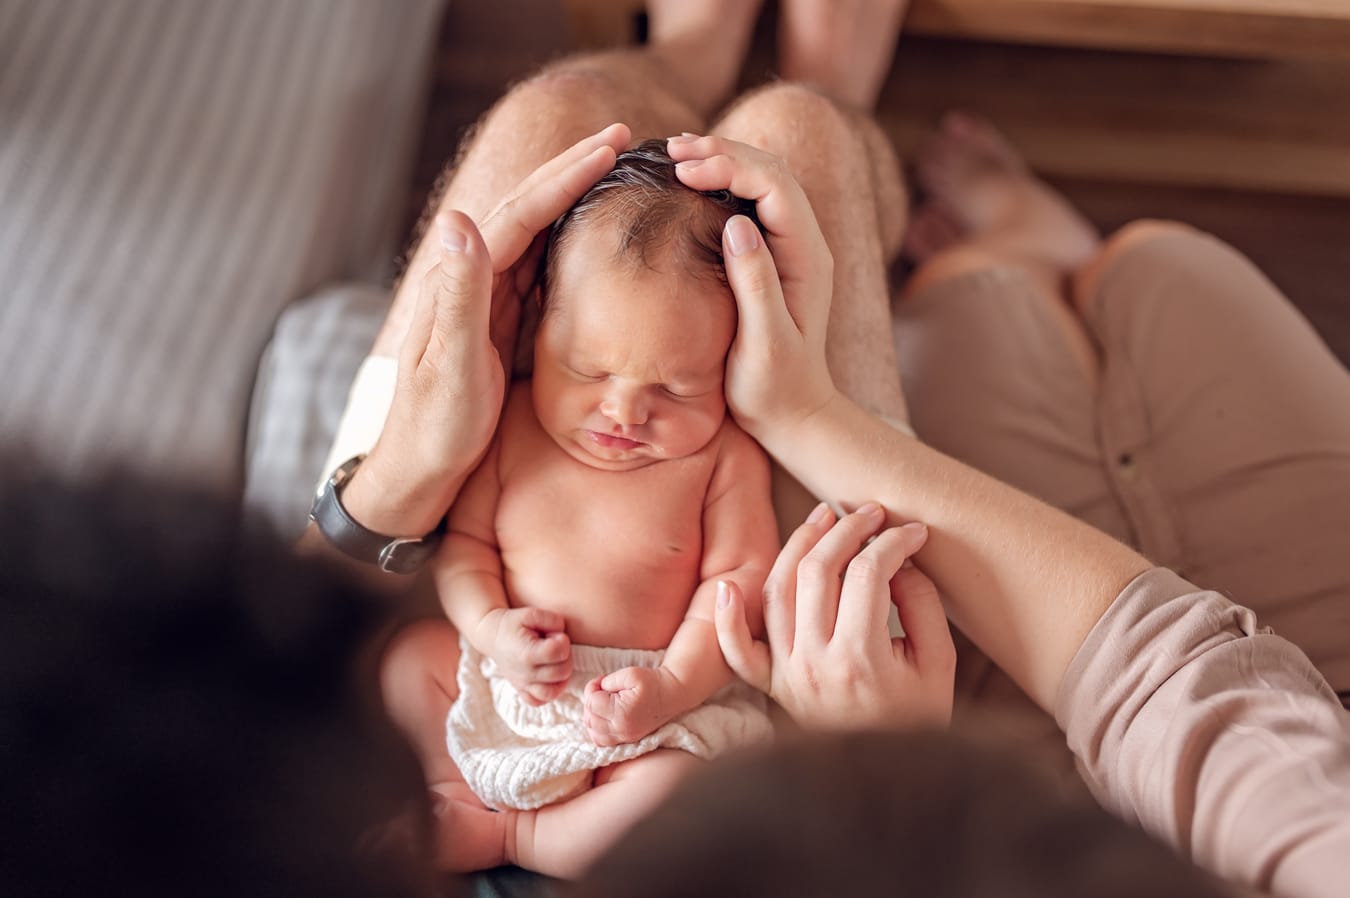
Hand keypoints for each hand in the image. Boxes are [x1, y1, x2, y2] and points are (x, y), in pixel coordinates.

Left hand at [357, 124, 632, 525]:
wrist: (419, 470)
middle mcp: (471, 279)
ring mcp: (487, 298)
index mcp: (462, 280)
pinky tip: (593, 233)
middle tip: (623, 137)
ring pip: (537, 232)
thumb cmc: (436, 426)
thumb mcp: (453, 365)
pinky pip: (540, 268)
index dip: (566, 175)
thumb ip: (460, 296)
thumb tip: (459, 219)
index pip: (520, 212)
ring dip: (574, 197)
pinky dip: (569, 240)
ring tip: (616, 170)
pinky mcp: (500, 321)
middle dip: (574, 170)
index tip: (611, 145)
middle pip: (529, 209)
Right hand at [478, 607, 572, 705]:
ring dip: (561, 676)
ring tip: (555, 662)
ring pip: (553, 692)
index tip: (555, 635)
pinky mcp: (521, 690)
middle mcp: (525, 673)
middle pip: (561, 672)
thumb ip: (553, 620)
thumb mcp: (532, 614)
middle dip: (565, 656)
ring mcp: (523, 684)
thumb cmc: (514, 623)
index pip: (557, 653)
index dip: (563, 641)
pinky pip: (539, 701)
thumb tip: (564, 634)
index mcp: (527, 653)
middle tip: (554, 646)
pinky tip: (550, 678)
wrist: (492, 635)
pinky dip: (549, 693)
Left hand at [583, 666, 675, 745]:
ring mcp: (624, 737)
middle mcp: (621, 729)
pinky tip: (603, 716)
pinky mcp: (626, 740)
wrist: (671, 694)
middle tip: (602, 690)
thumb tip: (598, 690)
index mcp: (621, 713)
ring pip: (593, 733)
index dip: (592, 688)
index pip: (591, 703)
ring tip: (602, 702)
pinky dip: (596, 730)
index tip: (602, 680)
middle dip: (590, 701)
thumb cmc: (651, 682)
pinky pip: (601, 742)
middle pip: (589, 719)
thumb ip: (608, 681)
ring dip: (591, 716)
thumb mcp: (630, 674)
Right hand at [666, 134, 837, 439]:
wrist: (793, 414)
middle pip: (771, 171)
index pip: (775, 186)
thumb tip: (737, 224)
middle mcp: (805, 244)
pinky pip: (752, 202)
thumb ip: (756, 284)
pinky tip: (692, 179)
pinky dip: (722, 182)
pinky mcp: (773, 257)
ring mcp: (791, 248)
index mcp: (807, 258)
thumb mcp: (764, 343)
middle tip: (672, 148)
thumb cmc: (775, 388)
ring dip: (723, 160)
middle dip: (724, 151)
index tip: (685, 170)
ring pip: (763, 180)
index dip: (731, 165)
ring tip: (677, 152)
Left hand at [715, 503, 954, 729]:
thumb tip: (900, 558)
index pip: (870, 574)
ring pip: (778, 592)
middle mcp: (814, 664)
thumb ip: (923, 606)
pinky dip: (728, 619)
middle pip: (819, 572)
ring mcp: (787, 675)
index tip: (912, 532)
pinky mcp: (772, 686)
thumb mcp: (938, 664)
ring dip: (798, 546)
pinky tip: (728, 585)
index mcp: (861, 660)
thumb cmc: (920, 720)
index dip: (892, 541)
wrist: (888, 780)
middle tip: (871, 513)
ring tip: (825, 518)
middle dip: (847, 530)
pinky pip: (739, 652)